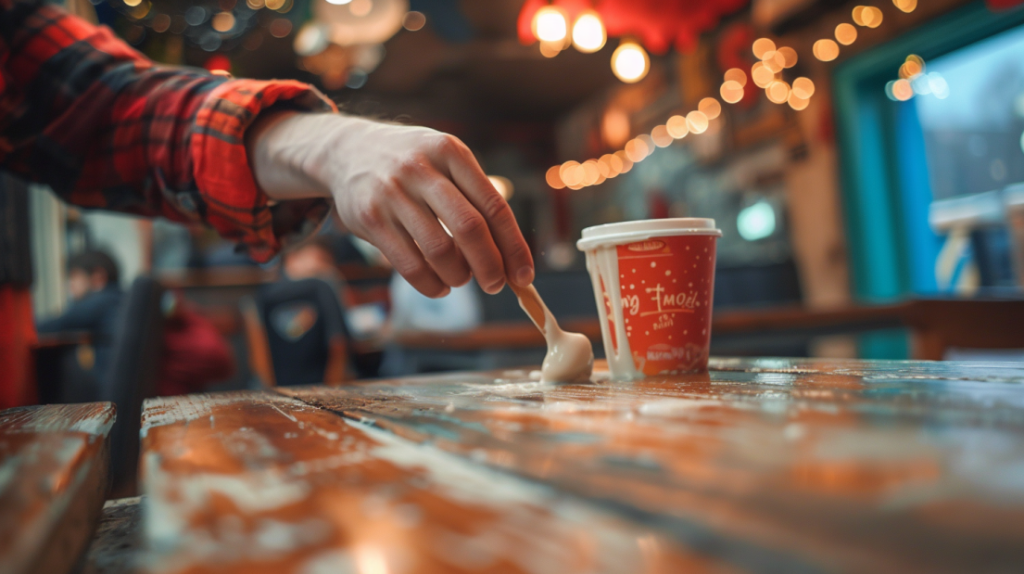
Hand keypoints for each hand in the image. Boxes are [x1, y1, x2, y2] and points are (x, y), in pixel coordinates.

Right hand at [247, 112, 533, 296]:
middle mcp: (421, 168)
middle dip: (490, 266)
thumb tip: (511, 257)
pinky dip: (431, 285)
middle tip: (496, 285)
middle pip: (469, 229)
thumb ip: (476, 198)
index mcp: (450, 153)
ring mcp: (392, 192)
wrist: (346, 150)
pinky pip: (409, 265)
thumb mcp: (445, 160)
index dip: (513, 246)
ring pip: (439, 250)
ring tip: (462, 279)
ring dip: (459, 276)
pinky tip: (440, 286)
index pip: (494, 207)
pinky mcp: (369, 218)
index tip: (524, 275)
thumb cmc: (413, 163)